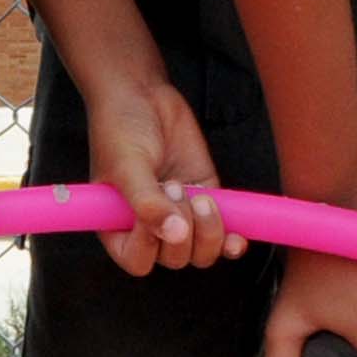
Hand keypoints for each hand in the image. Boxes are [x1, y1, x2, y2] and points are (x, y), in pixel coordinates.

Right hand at [80, 78, 235, 276]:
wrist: (142, 96)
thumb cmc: (120, 130)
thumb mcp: (127, 167)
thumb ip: (147, 204)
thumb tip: (175, 235)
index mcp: (118, 226)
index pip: (138, 260)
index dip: (150, 247)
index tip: (152, 217)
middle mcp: (149, 227)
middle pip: (176, 259)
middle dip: (183, 230)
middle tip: (174, 187)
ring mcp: (180, 215)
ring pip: (203, 252)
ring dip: (208, 231)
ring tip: (199, 196)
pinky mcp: (205, 199)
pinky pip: (223, 232)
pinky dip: (232, 238)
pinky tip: (238, 236)